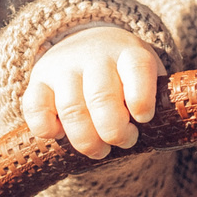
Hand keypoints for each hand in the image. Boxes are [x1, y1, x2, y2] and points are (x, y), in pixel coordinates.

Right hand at [22, 26, 163, 158]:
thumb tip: (160, 136)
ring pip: (71, 109)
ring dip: (87, 140)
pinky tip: (61, 135)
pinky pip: (35, 108)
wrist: (90, 45)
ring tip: (100, 150)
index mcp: (128, 52)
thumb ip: (152, 101)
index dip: (142, 100)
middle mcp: (95, 55)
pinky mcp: (38, 81)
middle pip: (102, 98)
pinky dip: (47, 129)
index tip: (143, 118)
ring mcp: (63, 67)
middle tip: (123, 142)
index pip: (137, 69)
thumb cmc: (125, 76)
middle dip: (115, 131)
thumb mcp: (146, 77)